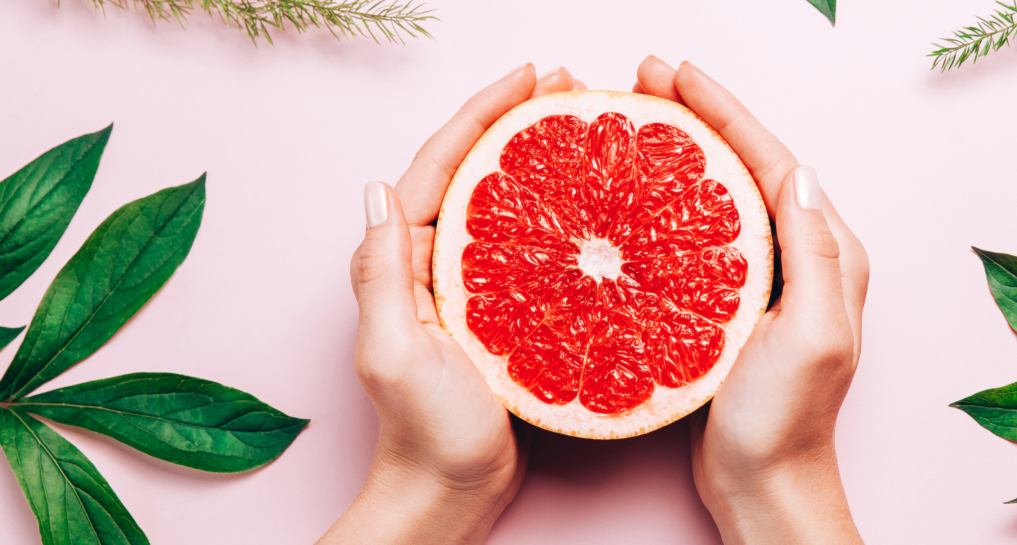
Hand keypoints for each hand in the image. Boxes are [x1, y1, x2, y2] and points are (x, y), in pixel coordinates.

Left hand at [318, 64, 584, 544]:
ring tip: (582, 122)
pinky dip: (553, 208)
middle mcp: (430, 259)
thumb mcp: (396, 351)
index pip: (439, 164)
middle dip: (514, 118)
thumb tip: (379, 190)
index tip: (528, 78)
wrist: (451, 487)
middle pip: (472, 167)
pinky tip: (586, 198)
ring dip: (537, 153)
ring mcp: (467, 280)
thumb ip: (382, 272)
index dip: (482, 113)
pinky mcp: (501, 304)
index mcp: (401, 258)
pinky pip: (525, 239)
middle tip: (567, 87)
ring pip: (502, 196)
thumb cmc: (426, 431)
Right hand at [634, 57, 869, 543]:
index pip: (774, 161)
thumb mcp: (812, 335)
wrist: (764, 480)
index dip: (726, 112)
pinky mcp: (731, 300)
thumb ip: (816, 253)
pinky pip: (702, 231)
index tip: (679, 75)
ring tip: (641, 114)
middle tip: (647, 78)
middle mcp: (803, 255)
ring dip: (684, 147)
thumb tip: (797, 171)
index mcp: (828, 254)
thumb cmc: (786, 420)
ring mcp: (766, 277)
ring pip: (722, 191)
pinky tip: (642, 187)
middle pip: (747, 164)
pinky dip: (673, 198)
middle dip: (701, 115)